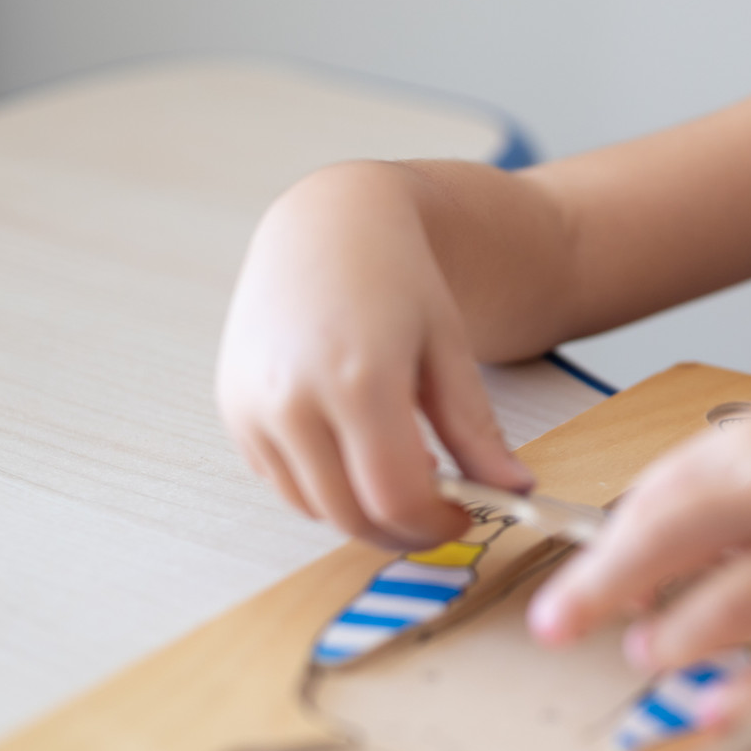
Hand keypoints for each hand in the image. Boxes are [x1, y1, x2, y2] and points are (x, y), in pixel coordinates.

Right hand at [216, 162, 530, 548]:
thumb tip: (517, 490)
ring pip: (311, 506)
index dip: (435, 525)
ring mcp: (253, 404)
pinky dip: (322, 484)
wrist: (329, 223)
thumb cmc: (398, 278)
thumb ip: (476, 430)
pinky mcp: (233, 407)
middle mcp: (293, 397)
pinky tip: (357, 446)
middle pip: (350, 514)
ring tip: (402, 465)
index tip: (465, 517)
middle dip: (402, 528)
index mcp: (359, 379)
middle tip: (438, 509)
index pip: (395, 498)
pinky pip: (280, 479)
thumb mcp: (449, 349)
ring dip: (360, 507)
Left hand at [526, 391, 750, 723]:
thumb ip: (721, 477)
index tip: (581, 574)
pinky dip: (749, 694)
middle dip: (600, 586)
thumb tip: (640, 531)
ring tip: (647, 652)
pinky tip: (714, 710)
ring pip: (723, 610)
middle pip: (667, 541)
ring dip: (670, 640)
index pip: (659, 492)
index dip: (610, 539)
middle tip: (552, 625)